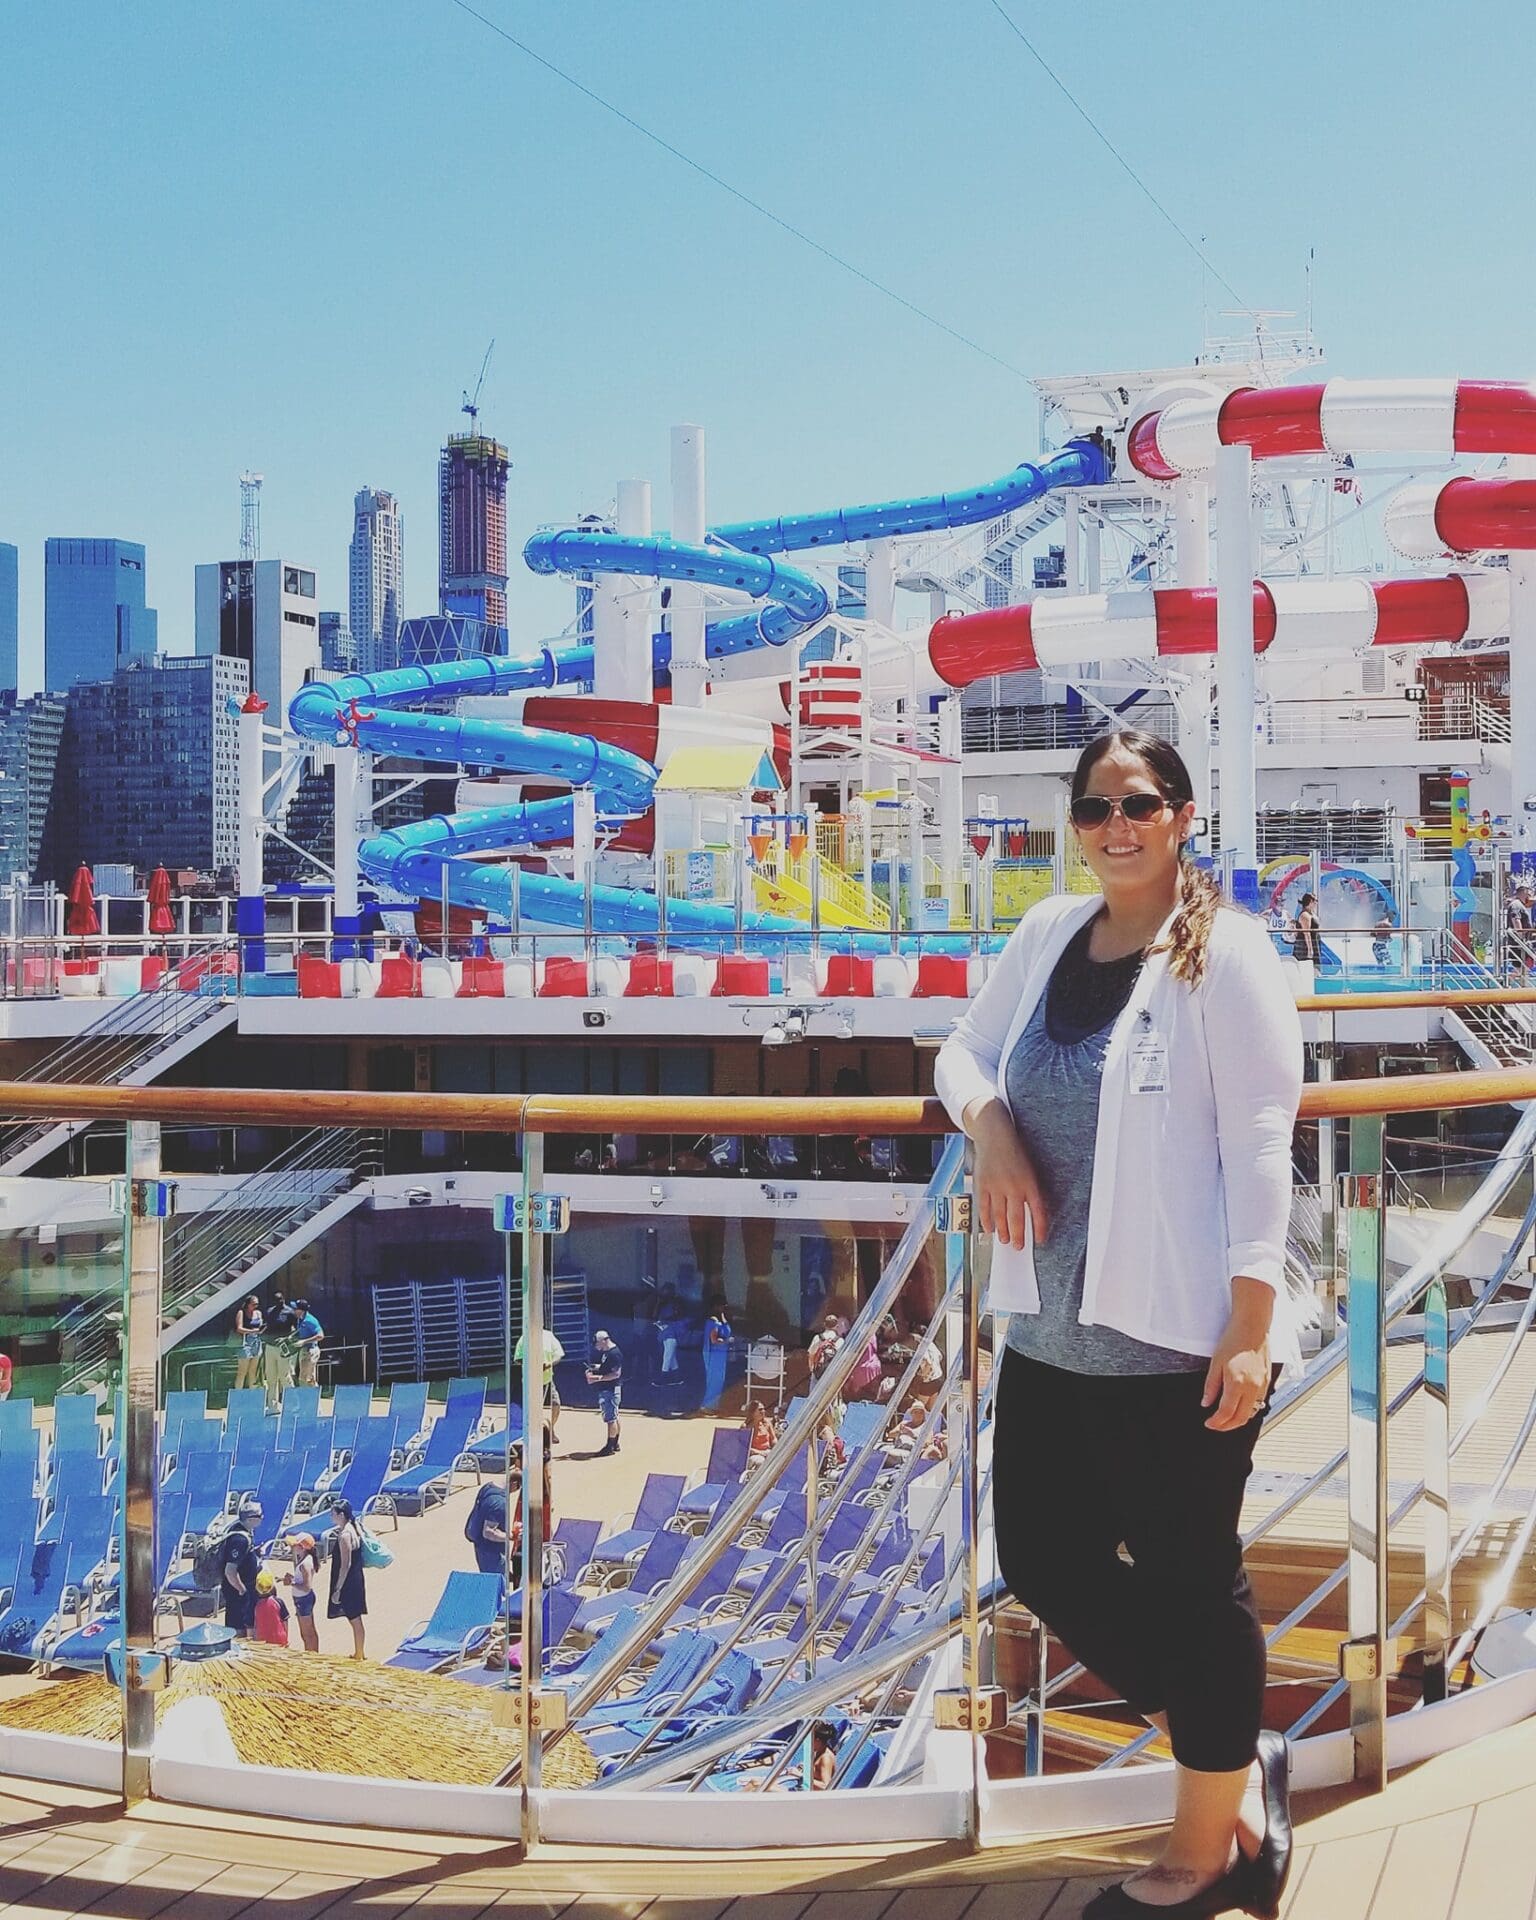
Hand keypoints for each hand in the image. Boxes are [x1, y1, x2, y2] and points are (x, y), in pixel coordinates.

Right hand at [966, 1099, 1049, 1249]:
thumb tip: (1029, 1214)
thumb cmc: (1014, 1153)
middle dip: (1018, 1235)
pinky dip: (986, 1221)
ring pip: (999, 1216)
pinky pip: (984, 1208)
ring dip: (1003, 1231)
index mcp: (1029, 1183)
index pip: (1037, 1212)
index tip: (1040, 1240)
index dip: (1039, 1228)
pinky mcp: (982, 1185)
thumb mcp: (1028, 1170)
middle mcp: (1014, 1187)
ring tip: (1005, 1240)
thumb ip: (1029, 1191)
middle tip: (1018, 1246)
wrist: (995, 1136)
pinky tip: (990, 1229)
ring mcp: (996, 1187)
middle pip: (1016, 1219)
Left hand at [1202, 1311, 1271, 1430]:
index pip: (1226, 1413)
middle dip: (1227, 1426)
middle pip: (1241, 1418)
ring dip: (1239, 1419)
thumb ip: (1211, 1386)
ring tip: (1226, 1418)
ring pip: (1252, 1412)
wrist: (1253, 1326)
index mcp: (1237, 1384)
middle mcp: (1252, 1388)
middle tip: (1216, 1425)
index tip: (1209, 1423)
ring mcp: (1262, 1385)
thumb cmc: (1234, 1339)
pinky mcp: (1267, 1381)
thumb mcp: (1216, 1363)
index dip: (1216, 1422)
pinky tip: (1240, 1406)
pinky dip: (1249, 1409)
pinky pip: (1259, 1402)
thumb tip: (1206, 1402)